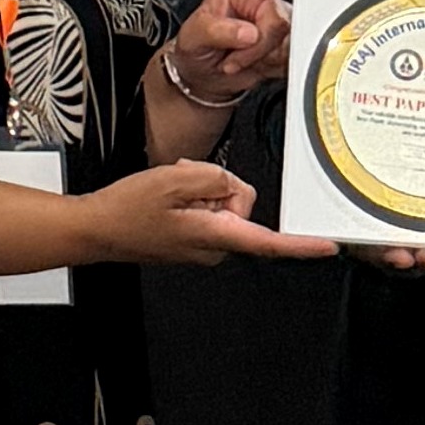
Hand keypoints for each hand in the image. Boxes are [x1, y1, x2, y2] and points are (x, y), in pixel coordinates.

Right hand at [89, 163, 336, 266]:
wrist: (96, 229)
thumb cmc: (127, 210)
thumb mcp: (175, 178)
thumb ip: (216, 177)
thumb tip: (231, 185)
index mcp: (215, 235)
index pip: (269, 242)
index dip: (302, 245)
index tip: (328, 246)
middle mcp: (214, 247)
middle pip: (241, 204)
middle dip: (217, 185)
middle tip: (183, 184)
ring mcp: (203, 246)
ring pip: (222, 203)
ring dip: (199, 189)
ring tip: (169, 194)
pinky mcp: (194, 241)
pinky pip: (207, 209)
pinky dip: (190, 197)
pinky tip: (168, 199)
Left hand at [164, 0, 308, 99]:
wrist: (202, 76)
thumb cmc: (197, 45)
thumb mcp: (195, 34)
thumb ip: (219, 31)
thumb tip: (249, 34)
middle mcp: (265, 5)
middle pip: (281, 20)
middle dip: (258, 44)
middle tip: (233, 54)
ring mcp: (277, 28)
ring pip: (287, 44)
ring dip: (259, 59)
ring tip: (236, 59)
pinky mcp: (285, 50)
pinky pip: (290, 60)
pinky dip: (269, 68)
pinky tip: (252, 65)